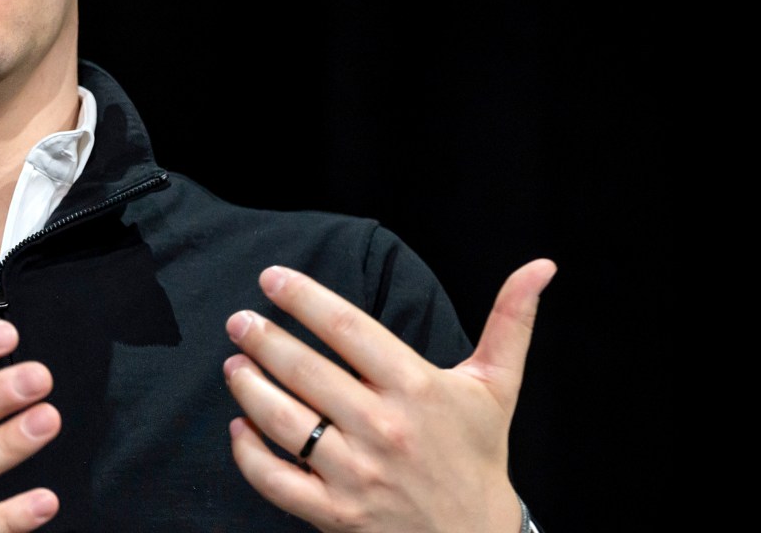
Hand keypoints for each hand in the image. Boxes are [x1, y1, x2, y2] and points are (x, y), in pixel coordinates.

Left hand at [223, 258, 556, 532]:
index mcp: (417, 388)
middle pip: (305, 369)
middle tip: (239, 319)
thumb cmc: (478, 456)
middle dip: (262, 337)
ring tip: (234, 363)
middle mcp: (383, 428)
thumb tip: (541, 266)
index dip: (303, 297)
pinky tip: (239, 426)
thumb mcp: (498, 387)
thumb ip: (511, 322)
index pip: (347, 328)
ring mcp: (356, 474)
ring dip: (248, 387)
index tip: (271, 278)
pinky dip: (248, 452)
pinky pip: (275, 479)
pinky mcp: (335, 514)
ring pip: (282, 421)